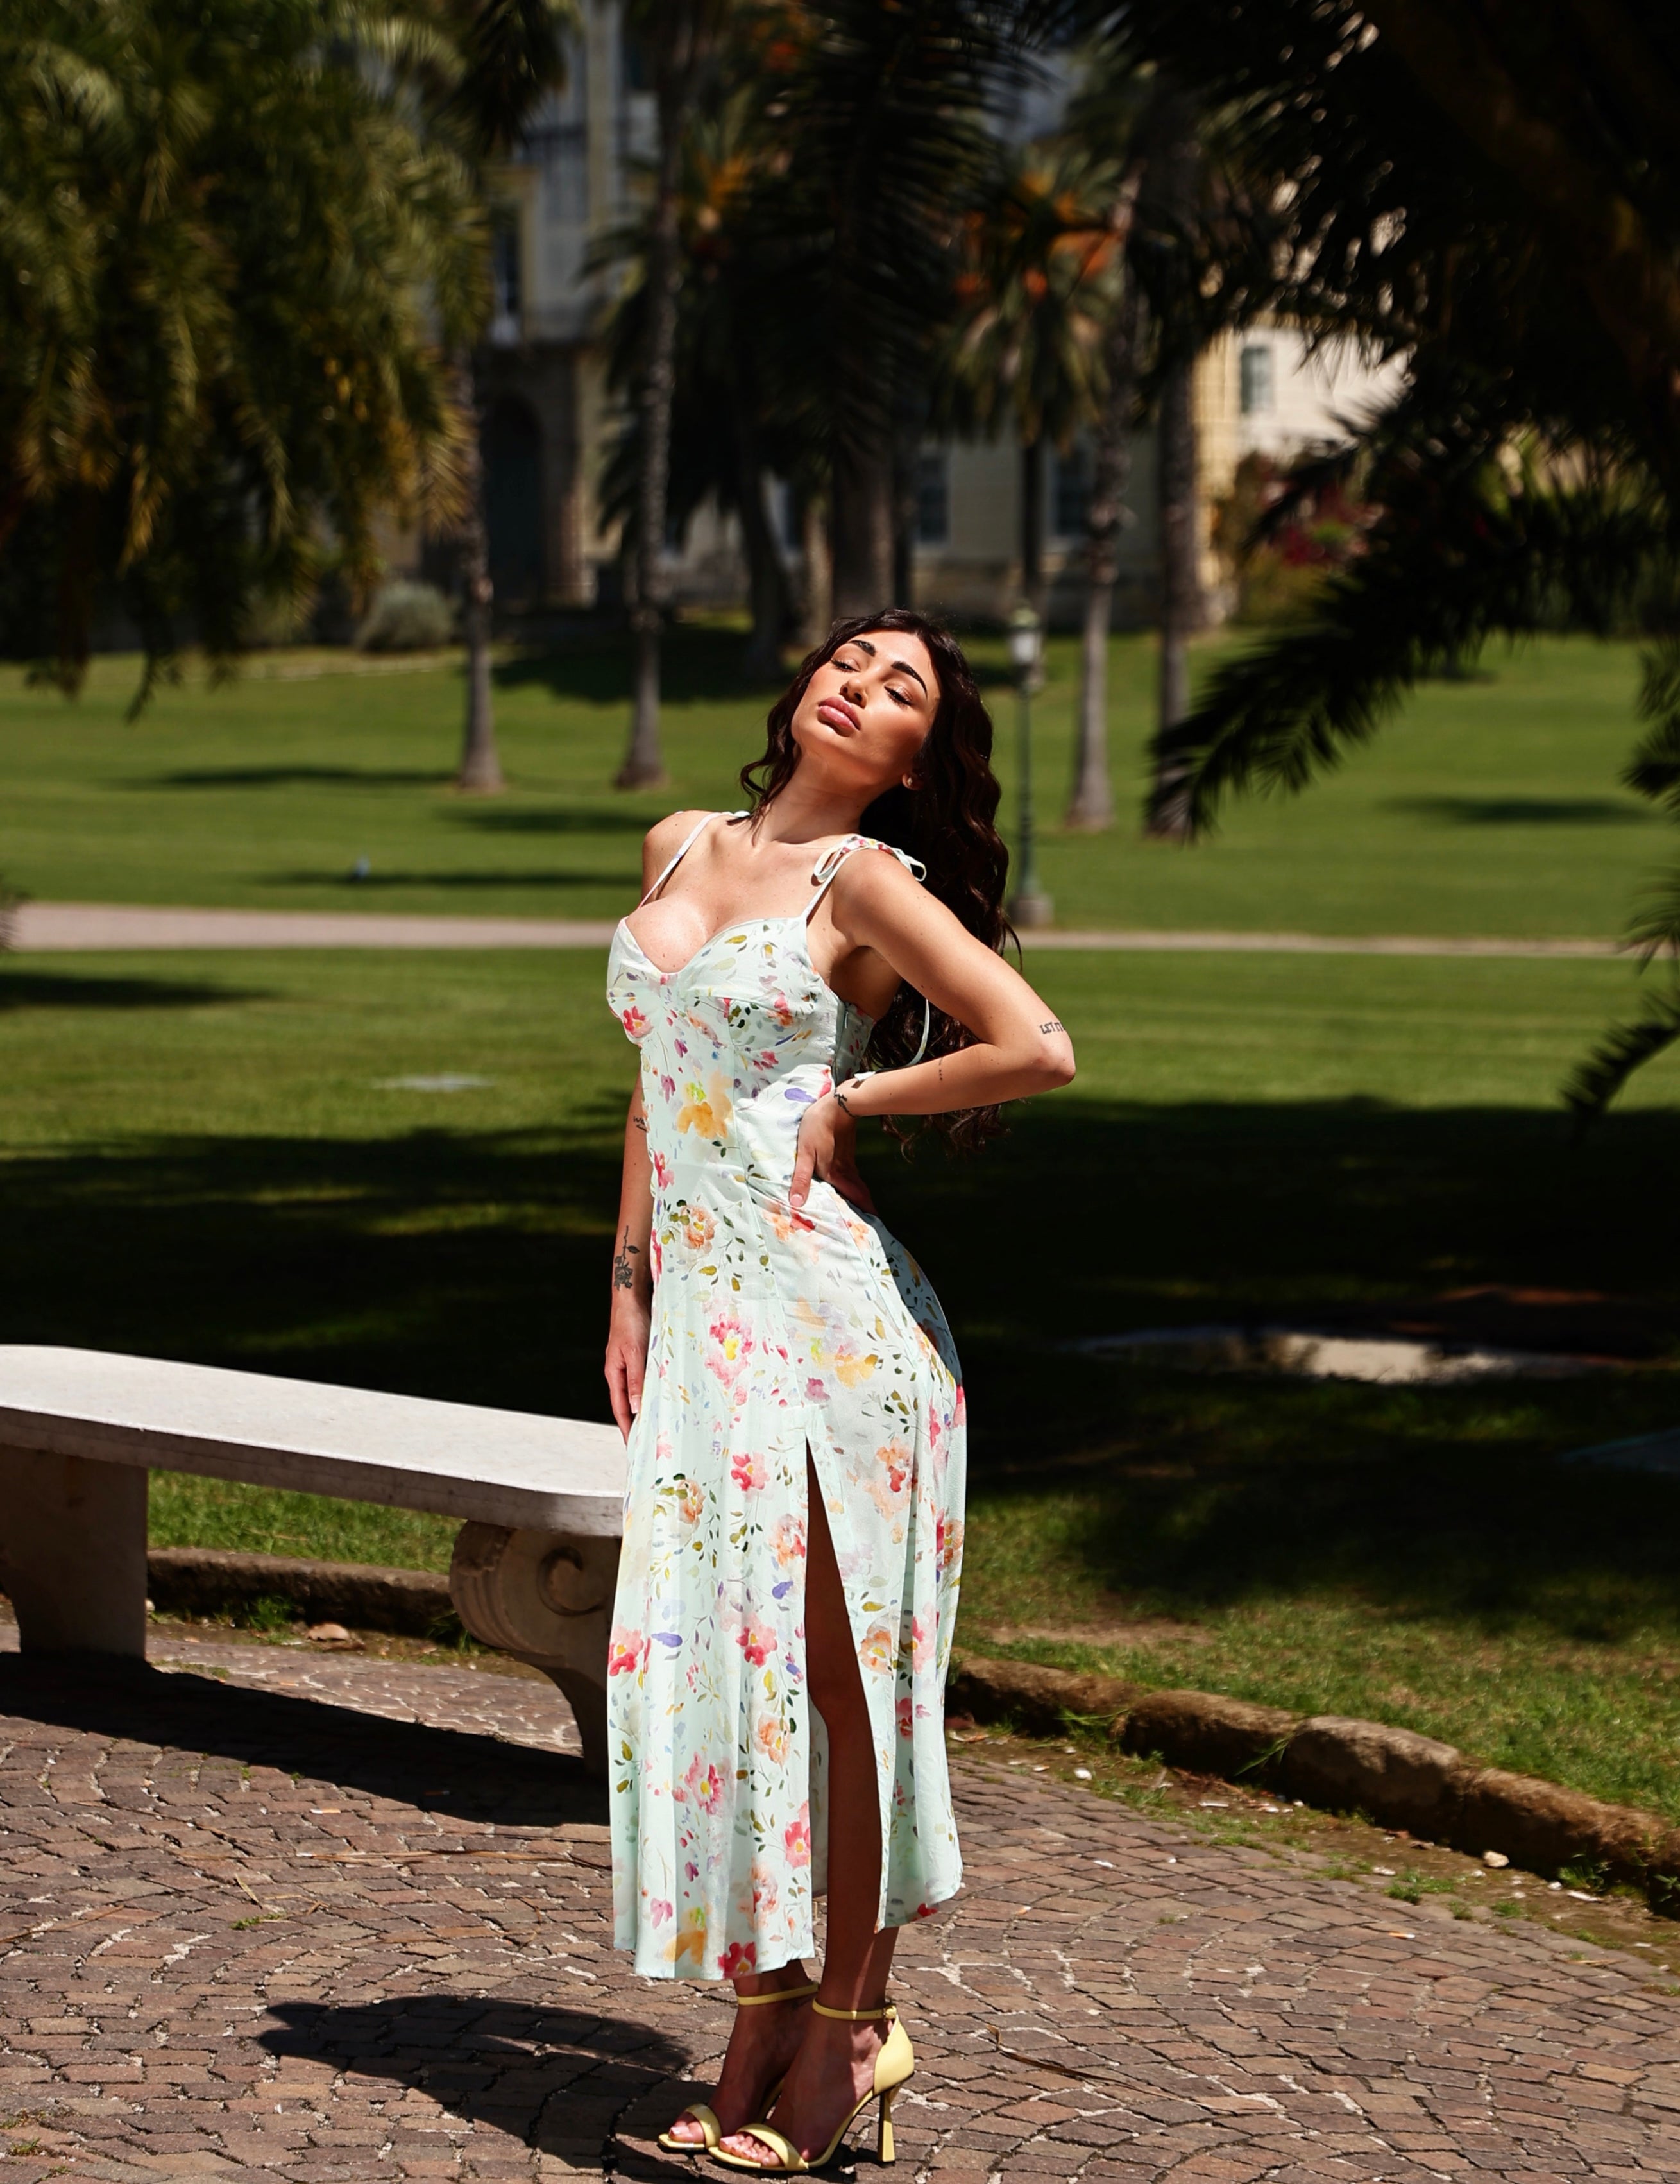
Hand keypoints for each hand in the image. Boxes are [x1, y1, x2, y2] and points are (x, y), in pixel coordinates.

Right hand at [604, 1295, 649, 1439]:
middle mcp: (619, 1372)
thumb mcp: (636, 1353)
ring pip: (636, 1393)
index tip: (633, 1448)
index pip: (620, 1409)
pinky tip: (660, 1398)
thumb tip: (636, 1409)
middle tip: (645, 1444)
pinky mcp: (638, 1356)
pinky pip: (644, 1380)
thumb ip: (636, 1380)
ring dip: (644, 1410)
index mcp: (614, 1373)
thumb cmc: (632, 1322)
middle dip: (634, 1425)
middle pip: (626, 1404)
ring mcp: (628, 1364)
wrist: (632, 1297)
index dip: (627, 1429)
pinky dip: (650, 1393)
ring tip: (655, 1427)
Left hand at [790, 1093, 875, 1214]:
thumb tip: (797, 1203)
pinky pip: (855, 1175)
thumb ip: (801, 1178)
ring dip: (862, 1198)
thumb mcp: (805, 1152)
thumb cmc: (818, 1127)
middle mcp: (845, 1171)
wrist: (838, 1104)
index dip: (865, 1212)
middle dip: (866, 1210)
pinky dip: (857, 1186)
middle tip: (872, 1224)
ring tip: (864, 1210)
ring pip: (858, 1185)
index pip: (855, 1199)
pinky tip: (853, 1186)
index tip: (873, 1227)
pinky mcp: (848, 1152)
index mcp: (835, 1174)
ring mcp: (848, 1161)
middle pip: (860, 1195)